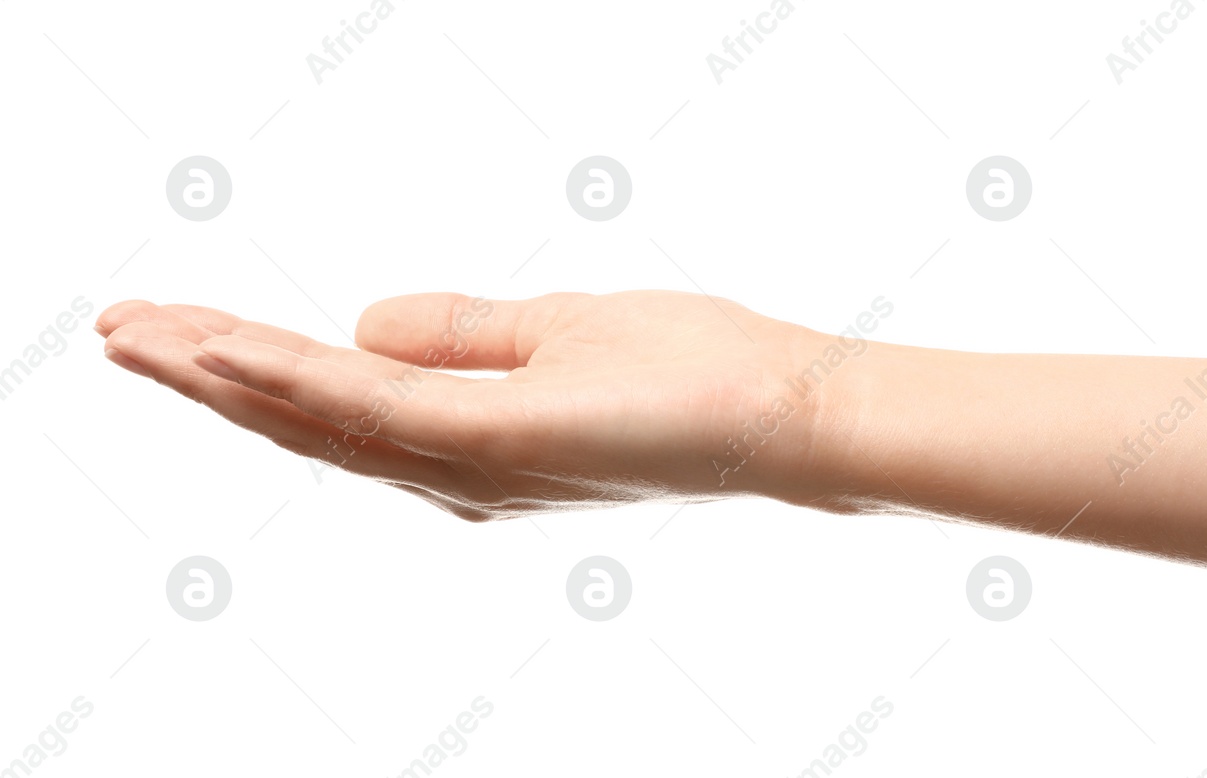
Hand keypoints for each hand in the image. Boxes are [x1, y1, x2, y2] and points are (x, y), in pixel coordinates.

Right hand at [97, 291, 838, 519]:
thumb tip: (361, 321)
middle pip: (304, 420)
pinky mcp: (503, 441)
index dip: (242, 368)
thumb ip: (455, 335)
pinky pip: (379, 405)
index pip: (330, 400)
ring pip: (320, 417)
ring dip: (222, 373)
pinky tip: (230, 348)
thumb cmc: (686, 374)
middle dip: (204, 377)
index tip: (165, 325)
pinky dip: (298, 377)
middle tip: (113, 331)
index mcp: (464, 442)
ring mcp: (475, 463)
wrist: (783, 413)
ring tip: (135, 334)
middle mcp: (455, 470)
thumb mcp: (551, 335)